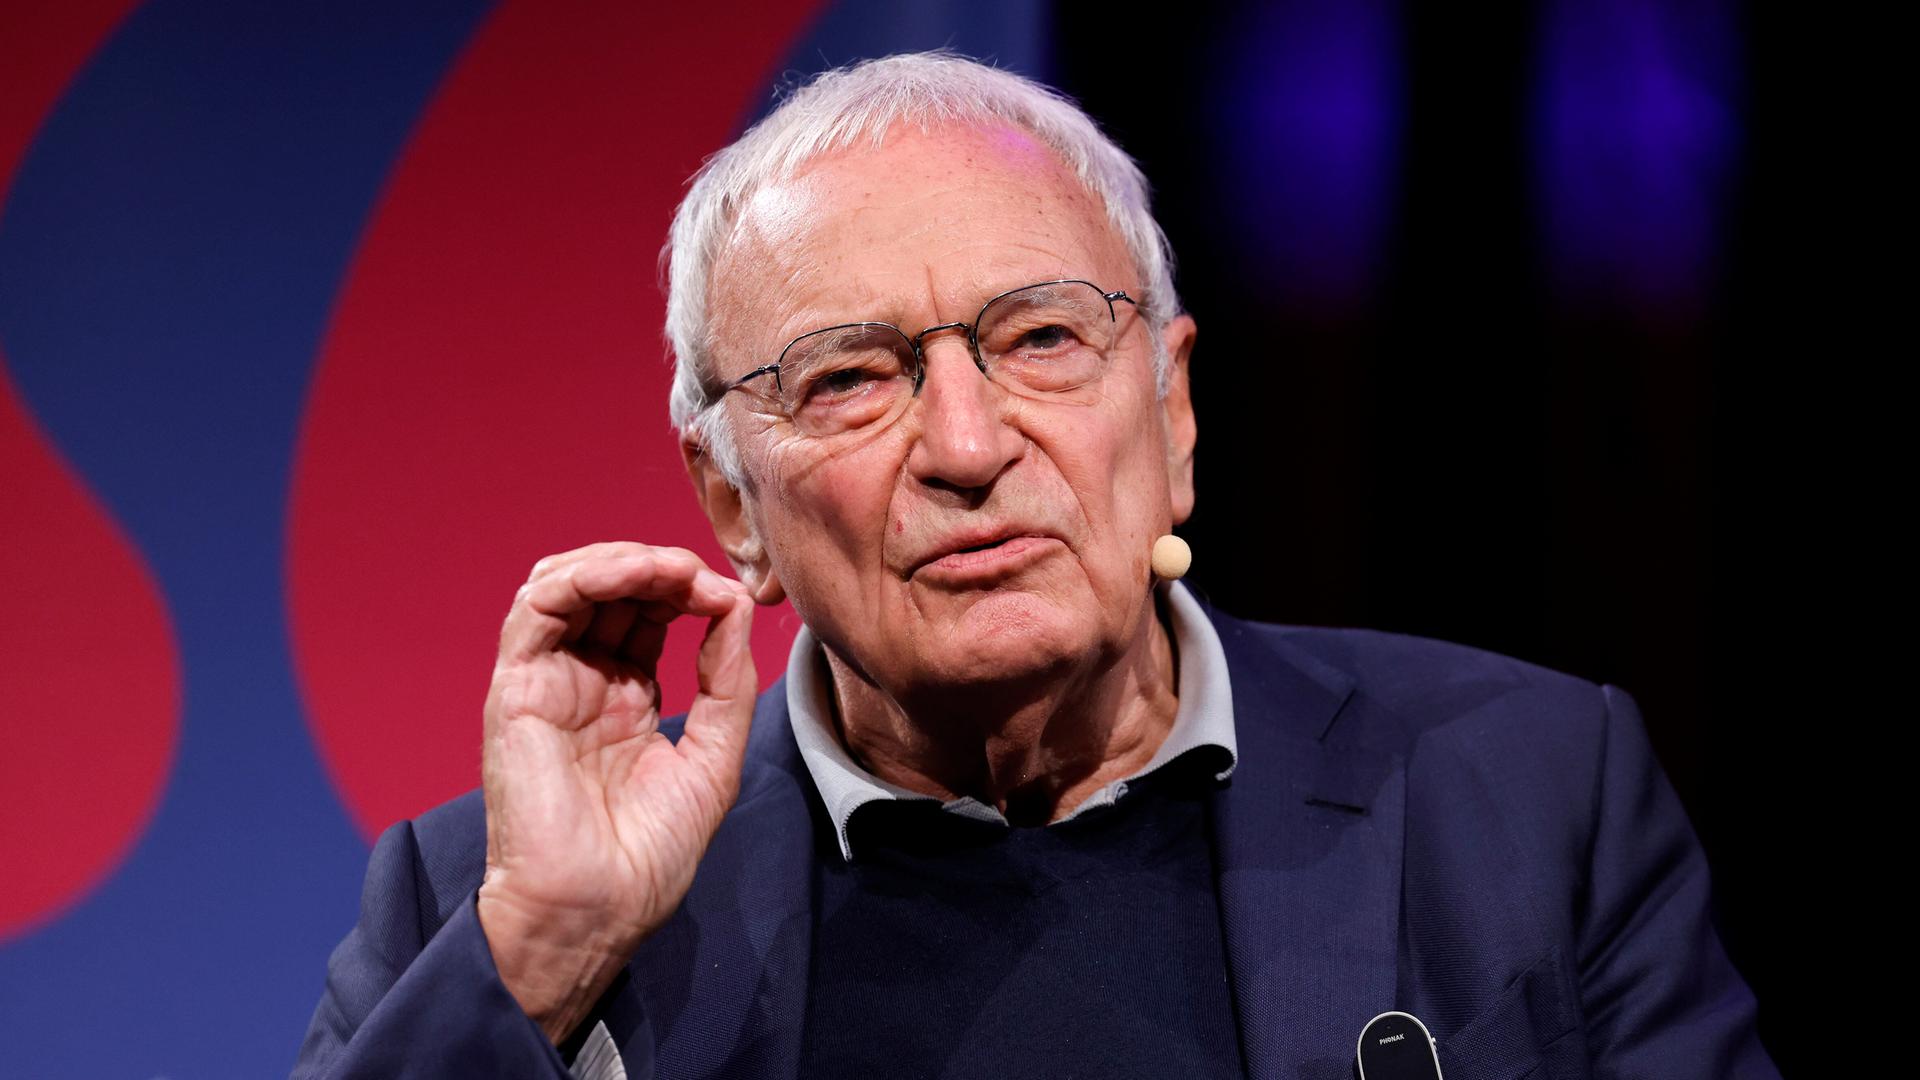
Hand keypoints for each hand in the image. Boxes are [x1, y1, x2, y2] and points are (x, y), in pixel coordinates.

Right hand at [473, 543, 756, 1042]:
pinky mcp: (516, 687)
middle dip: (660, 568)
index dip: (688, 591)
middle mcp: (581, 681)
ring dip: (623, 561)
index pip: (649, 613)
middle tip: (702, 574)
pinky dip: (583, 575)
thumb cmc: (648, 855)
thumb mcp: (713, 757)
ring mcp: (546, 681)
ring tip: (671, 567)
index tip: (733, 596)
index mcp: (623, 697)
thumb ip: (727, 681)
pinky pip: (536, 607)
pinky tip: (632, 574)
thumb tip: (735, 607)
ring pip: (568, 584)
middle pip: (611, 590)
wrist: (597, 909)